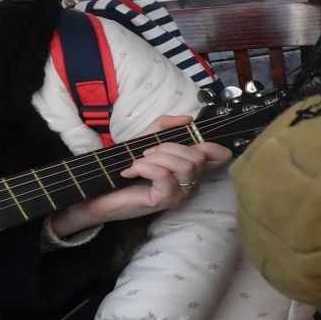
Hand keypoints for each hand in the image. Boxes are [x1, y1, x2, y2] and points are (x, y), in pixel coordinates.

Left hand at [49, 116, 232, 236]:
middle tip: (148, 153)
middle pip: (199, 156)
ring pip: (185, 166)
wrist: (100, 193)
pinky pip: (164, 175)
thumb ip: (165, 126)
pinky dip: (144, 167)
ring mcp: (181, 194)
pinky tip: (131, 172)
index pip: (221, 156)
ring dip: (156, 158)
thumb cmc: (126, 168)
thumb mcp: (145, 139)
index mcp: (192, 168)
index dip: (210, 144)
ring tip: (139, 162)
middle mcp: (192, 183)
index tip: (185, 143)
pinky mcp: (166, 200)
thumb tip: (187, 119)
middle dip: (169, 147)